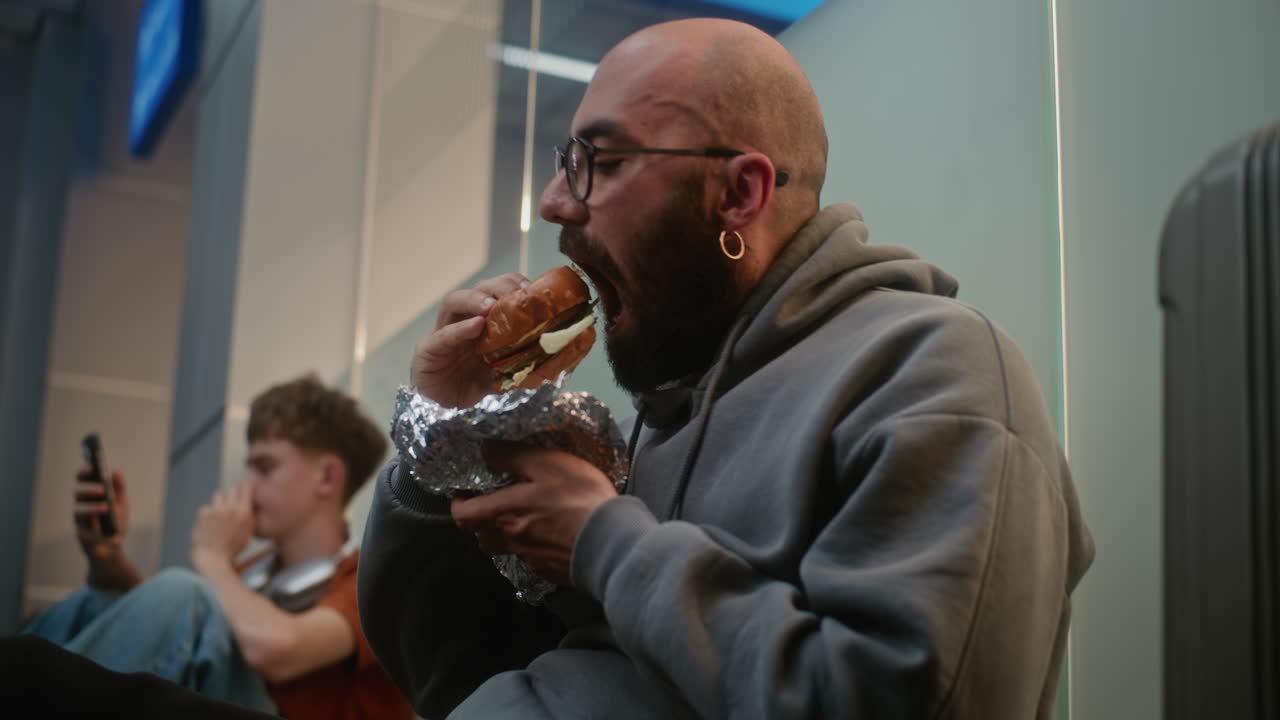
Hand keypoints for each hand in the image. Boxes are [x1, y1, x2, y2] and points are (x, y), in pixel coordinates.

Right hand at [74, 468, 129, 562]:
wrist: (113, 547)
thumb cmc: (115, 521)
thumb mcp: (121, 503)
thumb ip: (119, 488)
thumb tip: (116, 470)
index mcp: (90, 496)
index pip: (82, 481)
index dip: (84, 473)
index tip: (92, 467)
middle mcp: (82, 506)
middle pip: (79, 494)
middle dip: (89, 490)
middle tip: (102, 490)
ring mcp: (80, 521)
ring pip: (79, 512)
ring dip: (92, 509)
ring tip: (106, 508)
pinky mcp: (81, 536)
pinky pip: (87, 533)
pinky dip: (101, 535)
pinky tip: (114, 537)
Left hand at [190, 483, 254, 571]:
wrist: (212, 559)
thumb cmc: (231, 550)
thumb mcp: (248, 534)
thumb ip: (249, 518)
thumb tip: (249, 504)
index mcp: (245, 513)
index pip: (247, 487)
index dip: (246, 486)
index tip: (245, 488)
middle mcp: (231, 509)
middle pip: (233, 488)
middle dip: (233, 494)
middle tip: (232, 503)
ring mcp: (216, 510)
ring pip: (219, 495)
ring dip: (220, 502)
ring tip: (219, 515)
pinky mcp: (203, 513)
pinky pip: (207, 507)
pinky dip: (208, 514)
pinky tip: (209, 525)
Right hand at [411, 273, 528, 407]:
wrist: (442, 408)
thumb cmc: (471, 384)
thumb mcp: (502, 373)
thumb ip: (520, 366)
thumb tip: (550, 364)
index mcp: (481, 320)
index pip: (496, 292)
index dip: (513, 285)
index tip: (532, 290)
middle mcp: (461, 320)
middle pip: (477, 290)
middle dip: (498, 287)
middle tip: (516, 294)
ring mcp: (442, 332)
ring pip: (454, 302)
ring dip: (475, 300)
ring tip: (491, 306)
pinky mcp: (428, 350)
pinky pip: (443, 336)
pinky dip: (460, 329)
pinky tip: (476, 326)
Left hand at [451, 441, 618, 585]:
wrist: (612, 542)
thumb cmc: (579, 498)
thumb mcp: (547, 463)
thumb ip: (512, 456)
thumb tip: (485, 450)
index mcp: (505, 514)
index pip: (463, 516)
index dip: (459, 505)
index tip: (465, 496)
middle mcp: (511, 540)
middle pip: (481, 538)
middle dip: (481, 523)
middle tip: (495, 507)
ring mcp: (531, 560)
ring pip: (505, 550)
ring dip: (505, 537)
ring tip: (523, 522)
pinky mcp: (549, 571)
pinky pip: (531, 561)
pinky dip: (533, 549)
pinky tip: (551, 537)